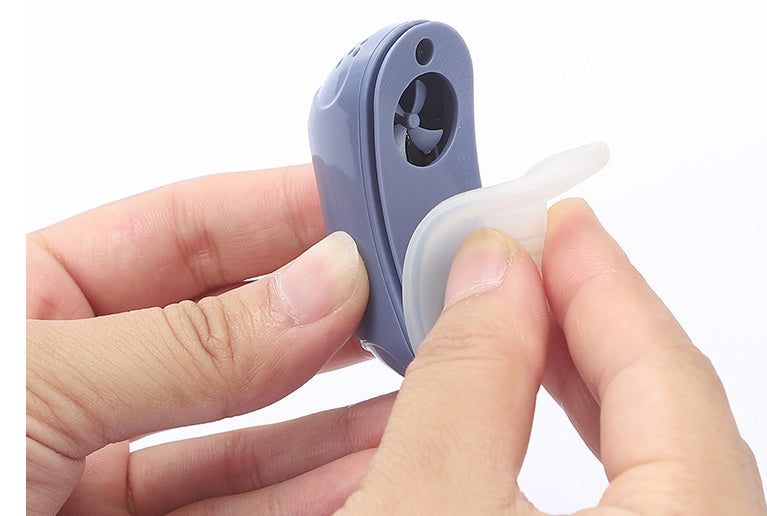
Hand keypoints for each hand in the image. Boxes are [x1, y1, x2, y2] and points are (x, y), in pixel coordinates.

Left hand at [26, 165, 393, 514]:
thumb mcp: (41, 387)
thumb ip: (187, 345)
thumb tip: (323, 286)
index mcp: (35, 295)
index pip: (184, 228)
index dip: (282, 210)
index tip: (367, 208)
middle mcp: (83, 369)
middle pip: (233, 320)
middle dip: (327, 305)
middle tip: (408, 292)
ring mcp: (104, 454)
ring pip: (248, 418)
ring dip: (336, 404)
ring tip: (412, 375)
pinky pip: (237, 498)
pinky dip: (307, 483)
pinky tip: (364, 458)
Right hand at [340, 199, 766, 513]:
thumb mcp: (423, 504)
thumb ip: (465, 382)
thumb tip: (490, 277)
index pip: (667, 376)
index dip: (601, 281)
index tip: (555, 222)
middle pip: (673, 412)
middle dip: (590, 323)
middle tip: (532, 260)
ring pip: (655, 460)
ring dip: (581, 384)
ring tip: (520, 330)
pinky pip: (633, 498)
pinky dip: (579, 448)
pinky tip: (524, 424)